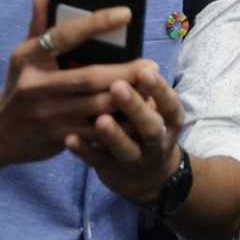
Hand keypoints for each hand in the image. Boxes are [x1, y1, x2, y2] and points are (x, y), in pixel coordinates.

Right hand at [0, 0, 154, 166]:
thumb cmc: (21, 86)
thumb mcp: (23, 57)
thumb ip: (38, 26)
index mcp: (28, 58)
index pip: (64, 35)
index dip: (95, 24)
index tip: (126, 13)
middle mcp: (36, 86)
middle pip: (89, 77)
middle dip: (125, 72)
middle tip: (151, 65)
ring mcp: (47, 114)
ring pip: (96, 106)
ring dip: (127, 99)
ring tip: (150, 89)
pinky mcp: (59, 138)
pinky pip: (97, 131)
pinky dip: (120, 124)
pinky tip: (138, 116)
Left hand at [65, 66, 185, 205]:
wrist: (149, 178)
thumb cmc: (147, 129)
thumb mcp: (156, 111)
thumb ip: (145, 91)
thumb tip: (139, 61)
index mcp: (170, 121)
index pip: (169, 105)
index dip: (159, 89)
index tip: (145, 71)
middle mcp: (156, 142)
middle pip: (150, 128)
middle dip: (135, 108)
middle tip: (118, 86)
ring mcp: (135, 159)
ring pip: (126, 149)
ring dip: (113, 135)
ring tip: (100, 119)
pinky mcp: (111, 170)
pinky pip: (96, 161)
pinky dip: (83, 151)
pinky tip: (69, 138)